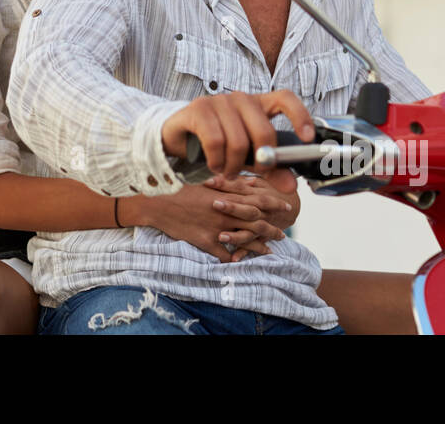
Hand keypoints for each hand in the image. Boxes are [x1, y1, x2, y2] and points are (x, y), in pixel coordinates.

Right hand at [132, 183, 291, 263]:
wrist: (157, 203)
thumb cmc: (180, 189)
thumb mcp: (205, 182)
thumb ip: (228, 184)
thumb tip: (248, 182)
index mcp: (226, 196)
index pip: (257, 201)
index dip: (274, 204)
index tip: (287, 207)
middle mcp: (224, 213)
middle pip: (256, 223)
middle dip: (272, 228)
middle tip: (283, 234)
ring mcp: (215, 229)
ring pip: (244, 240)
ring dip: (259, 246)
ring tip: (270, 251)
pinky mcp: (205, 242)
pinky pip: (223, 255)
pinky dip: (233, 259)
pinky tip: (241, 262)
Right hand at [161, 90, 312, 186]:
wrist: (179, 137)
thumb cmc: (219, 144)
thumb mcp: (248, 158)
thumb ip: (271, 169)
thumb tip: (291, 186)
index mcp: (259, 104)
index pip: (286, 99)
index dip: (300, 116)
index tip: (307, 138)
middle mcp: (241, 98)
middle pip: (264, 131)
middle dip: (261, 161)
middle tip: (252, 173)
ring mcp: (219, 101)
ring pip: (238, 141)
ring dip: (233, 166)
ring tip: (227, 172)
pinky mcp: (199, 109)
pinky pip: (215, 140)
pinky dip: (217, 161)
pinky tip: (214, 166)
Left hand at [204, 174, 300, 248]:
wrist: (290, 207)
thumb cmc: (268, 191)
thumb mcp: (259, 181)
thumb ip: (243, 180)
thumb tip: (225, 172)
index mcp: (257, 194)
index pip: (240, 188)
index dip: (225, 184)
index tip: (208, 182)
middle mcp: (259, 212)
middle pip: (246, 210)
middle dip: (231, 208)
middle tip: (215, 204)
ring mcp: (260, 227)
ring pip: (249, 232)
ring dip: (236, 236)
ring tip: (221, 237)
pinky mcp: (260, 239)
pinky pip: (252, 247)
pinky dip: (243, 253)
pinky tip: (233, 259)